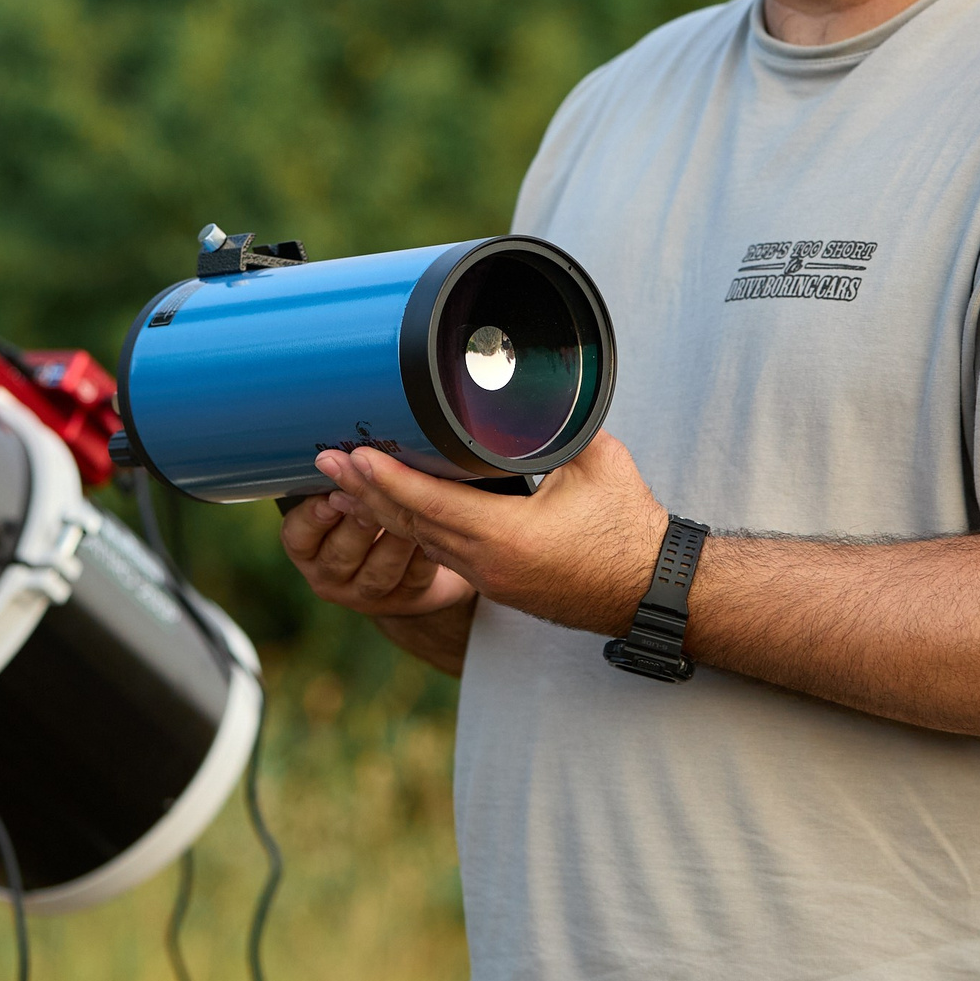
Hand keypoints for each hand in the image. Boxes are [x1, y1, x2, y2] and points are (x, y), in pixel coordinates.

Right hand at [280, 491, 477, 619]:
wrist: (405, 557)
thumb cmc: (368, 509)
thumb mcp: (344, 494)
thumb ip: (340, 477)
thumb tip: (347, 444)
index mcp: (307, 548)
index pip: (298, 535)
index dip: (313, 517)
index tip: (331, 495)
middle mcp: (330, 576)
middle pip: (339, 554)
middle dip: (359, 522)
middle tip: (376, 494)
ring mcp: (366, 594)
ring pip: (379, 572)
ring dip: (396, 538)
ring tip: (411, 509)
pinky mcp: (403, 600)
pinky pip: (415, 578)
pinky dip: (425, 554)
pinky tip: (436, 531)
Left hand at [315, 432, 668, 636]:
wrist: (653, 591)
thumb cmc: (631, 531)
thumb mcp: (596, 462)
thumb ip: (555, 425)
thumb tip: (529, 389)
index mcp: (506, 539)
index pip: (430, 504)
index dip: (388, 478)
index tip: (355, 454)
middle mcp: (488, 565)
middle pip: (411, 525)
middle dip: (366, 491)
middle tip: (326, 462)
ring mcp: (490, 579)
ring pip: (422, 542)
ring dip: (382, 511)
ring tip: (344, 483)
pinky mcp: (498, 583)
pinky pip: (442, 553)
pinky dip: (411, 528)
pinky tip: (394, 511)